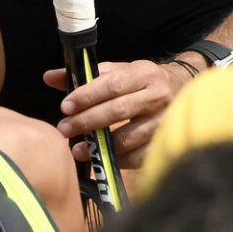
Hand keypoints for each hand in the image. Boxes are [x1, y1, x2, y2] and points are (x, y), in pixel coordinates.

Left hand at [43, 59, 195, 167]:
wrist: (182, 90)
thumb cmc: (142, 83)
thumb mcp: (120, 72)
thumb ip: (86, 76)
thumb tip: (50, 77)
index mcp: (144, 74)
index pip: (113, 84)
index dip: (87, 95)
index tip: (65, 106)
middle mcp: (157, 95)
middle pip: (119, 110)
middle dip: (88, 121)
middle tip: (64, 129)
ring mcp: (165, 121)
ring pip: (129, 136)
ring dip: (100, 144)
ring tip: (78, 149)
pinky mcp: (165, 142)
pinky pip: (139, 156)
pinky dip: (117, 159)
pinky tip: (100, 158)